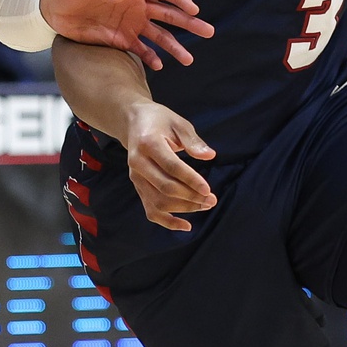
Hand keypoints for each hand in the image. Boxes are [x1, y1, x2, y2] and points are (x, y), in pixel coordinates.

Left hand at [41, 0, 213, 70]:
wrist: (52, 7)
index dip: (180, 1)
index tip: (195, 10)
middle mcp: (136, 6)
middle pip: (168, 16)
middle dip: (189, 24)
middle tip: (208, 33)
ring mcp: (130, 24)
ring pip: (159, 37)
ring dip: (174, 47)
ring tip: (189, 60)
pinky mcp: (120, 40)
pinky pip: (140, 50)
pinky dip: (150, 58)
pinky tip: (158, 67)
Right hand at [124, 100, 217, 230]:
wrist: (133, 122)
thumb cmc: (160, 121)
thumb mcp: (178, 122)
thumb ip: (193, 141)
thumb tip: (209, 156)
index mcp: (148, 144)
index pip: (171, 167)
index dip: (190, 180)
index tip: (208, 189)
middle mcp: (138, 163)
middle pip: (165, 187)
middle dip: (191, 197)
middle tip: (212, 199)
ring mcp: (135, 177)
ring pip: (159, 202)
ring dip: (184, 208)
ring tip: (205, 205)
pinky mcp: (137, 187)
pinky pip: (150, 210)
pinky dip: (167, 221)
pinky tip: (186, 226)